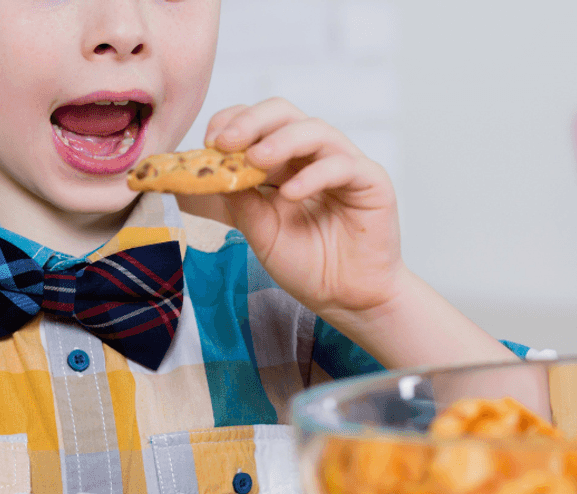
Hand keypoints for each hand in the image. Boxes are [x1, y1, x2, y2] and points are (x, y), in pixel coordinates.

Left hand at [205, 97, 403, 316]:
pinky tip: (291, 193)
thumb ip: (240, 200)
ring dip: (280, 141)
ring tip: (255, 160)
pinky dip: (313, 175)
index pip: (257, 124)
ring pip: (314, 130)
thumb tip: (206, 173)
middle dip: (251, 122)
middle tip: (225, 141)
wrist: (345, 298)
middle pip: (283, 114)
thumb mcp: (261, 232)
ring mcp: (342, 164)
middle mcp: (312, 155)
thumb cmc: (307, 264)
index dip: (232, 123)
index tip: (209, 143)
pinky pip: (342, 165)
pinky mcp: (370, 180)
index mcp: (283, 163)